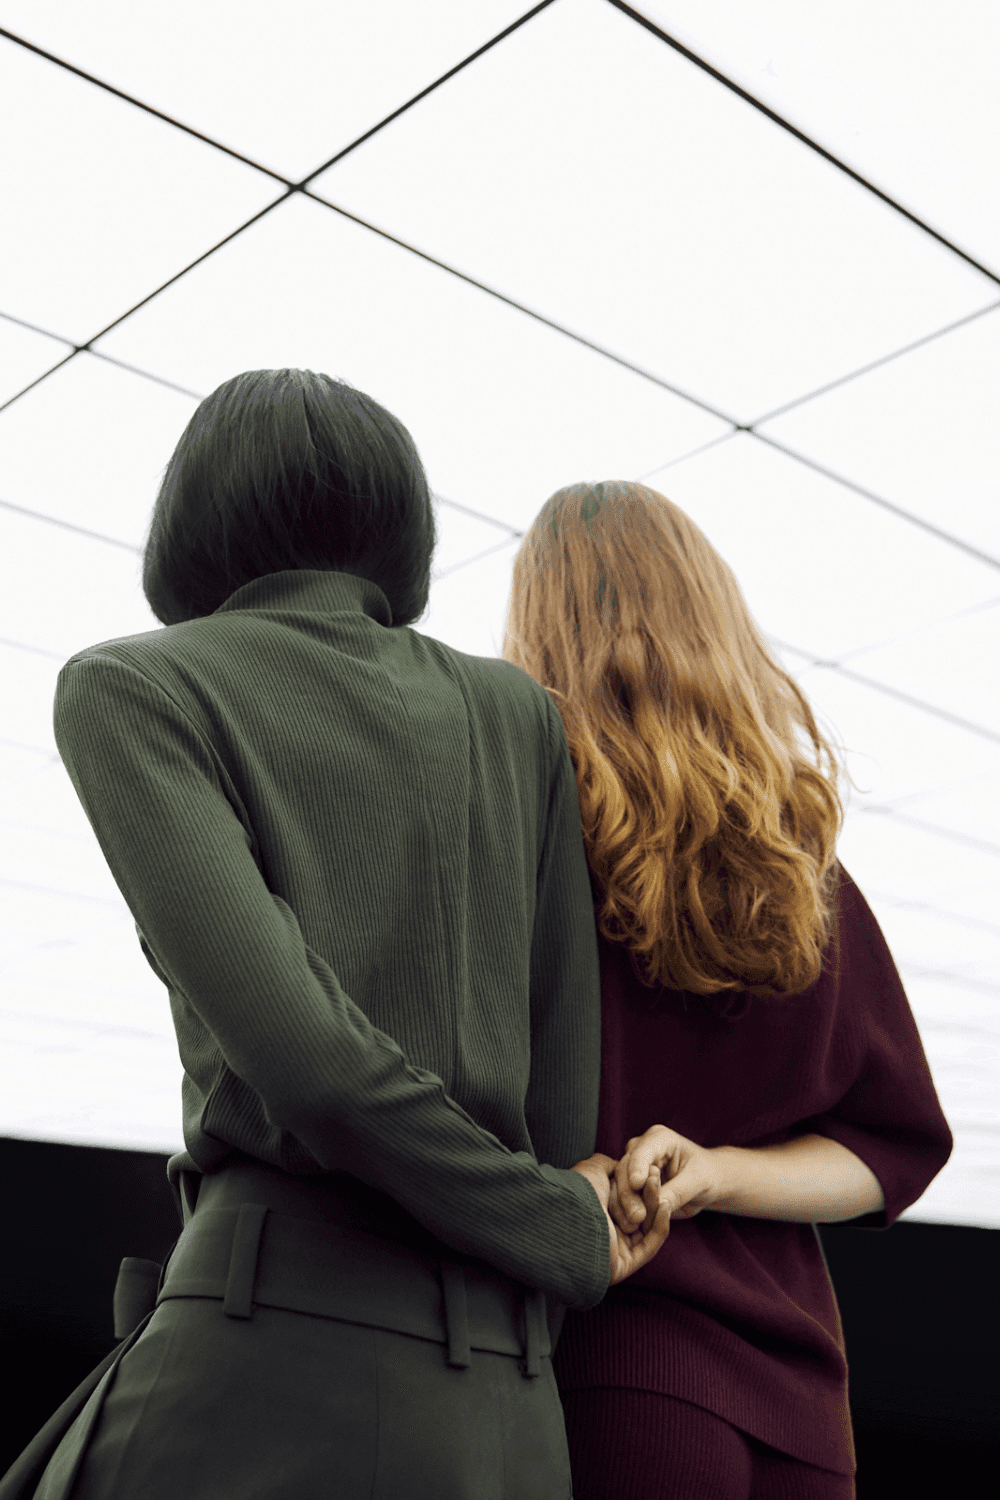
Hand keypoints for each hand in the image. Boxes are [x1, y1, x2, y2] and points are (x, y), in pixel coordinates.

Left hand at [570, 1153, 671, 1284]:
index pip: (626, 1199)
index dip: (640, 1183)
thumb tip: (621, 1164)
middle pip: (638, 1213)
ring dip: (656, 1206)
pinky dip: (660, 1226)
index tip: (652, 1168)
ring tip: (662, 1187)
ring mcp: (615, 1249)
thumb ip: (610, 1166)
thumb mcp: (594, 1169)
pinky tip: (664, 1206)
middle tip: (657, 1175)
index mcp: (597, 1212)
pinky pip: (649, 1246)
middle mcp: (605, 1231)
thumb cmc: (580, 1190)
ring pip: (645, 1228)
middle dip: (650, 1193)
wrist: (573, 1214)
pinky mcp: (624, 1264)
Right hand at [609, 1124, 725, 1236]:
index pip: (642, 1151)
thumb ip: (678, 1190)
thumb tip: (659, 1203)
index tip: (637, 1184)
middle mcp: (641, 1148)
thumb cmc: (706, 1175)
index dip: (637, 1167)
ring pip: (618, 1183)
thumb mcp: (698, 1181)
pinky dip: (623, 1210)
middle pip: (625, 1168)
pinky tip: (628, 1226)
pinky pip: (621, 1196)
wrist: (706, 1183)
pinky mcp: (630, 1183)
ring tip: (633, 1225)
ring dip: (623, 1204)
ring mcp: (633, 1166)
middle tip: (636, 1216)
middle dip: (628, 1192)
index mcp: (660, 1138)